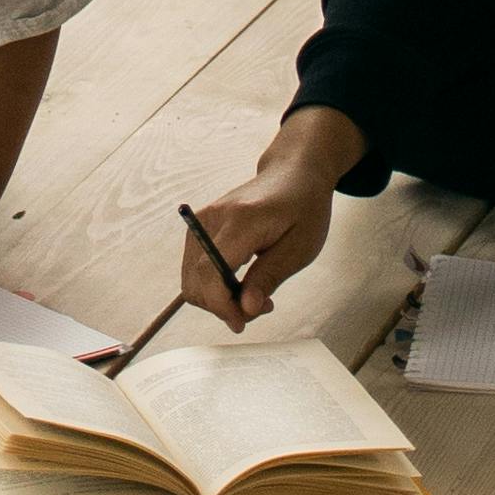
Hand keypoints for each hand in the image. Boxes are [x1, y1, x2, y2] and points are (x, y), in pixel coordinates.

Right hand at [183, 105, 362, 321]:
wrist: (295, 172)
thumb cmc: (303, 207)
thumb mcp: (300, 247)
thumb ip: (269, 277)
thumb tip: (245, 308)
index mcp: (241, 220)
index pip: (210, 272)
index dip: (220, 306)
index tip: (242, 322)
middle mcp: (214, 217)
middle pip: (195, 279)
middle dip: (221, 305)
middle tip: (258, 307)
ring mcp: (204, 218)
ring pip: (191, 277)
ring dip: (217, 297)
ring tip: (253, 295)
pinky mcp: (202, 223)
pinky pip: (196, 266)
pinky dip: (213, 284)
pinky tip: (241, 283)